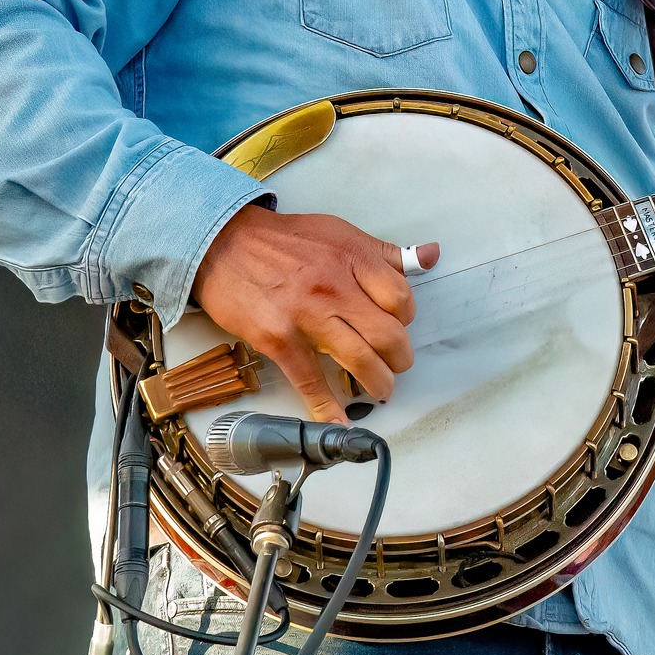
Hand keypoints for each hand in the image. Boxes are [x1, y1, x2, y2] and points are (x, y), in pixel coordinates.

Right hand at [192, 206, 439, 422]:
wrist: (224, 244)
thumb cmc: (285, 241)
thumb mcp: (340, 233)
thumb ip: (385, 253)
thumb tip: (430, 256)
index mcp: (353, 256)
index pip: (401, 297)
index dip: (407, 318)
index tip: (399, 326)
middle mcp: (334, 285)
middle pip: (387, 334)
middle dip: (400, 358)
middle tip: (397, 365)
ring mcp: (306, 314)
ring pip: (359, 359)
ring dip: (378, 383)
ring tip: (381, 390)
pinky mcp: (278, 338)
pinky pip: (309, 379)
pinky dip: (326, 407)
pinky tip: (338, 421)